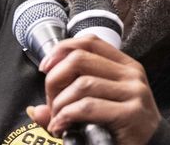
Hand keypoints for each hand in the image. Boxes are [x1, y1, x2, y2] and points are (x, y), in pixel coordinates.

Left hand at [30, 36, 159, 144]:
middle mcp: (131, 74)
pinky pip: (88, 106)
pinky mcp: (130, 113)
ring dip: (60, 104)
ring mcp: (133, 92)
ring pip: (82, 84)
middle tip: (51, 104)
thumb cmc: (124, 128)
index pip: (89, 41)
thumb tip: (35, 110)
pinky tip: (62, 128)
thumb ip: (70, 102)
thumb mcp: (99, 107)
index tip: (45, 68)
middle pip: (79, 59)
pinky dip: (67, 116)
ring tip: (57, 121)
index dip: (61, 49)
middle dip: (55, 80)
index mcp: (125, 66)